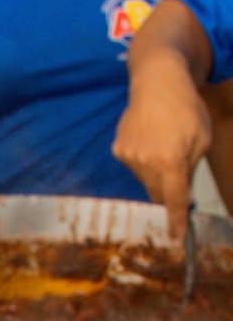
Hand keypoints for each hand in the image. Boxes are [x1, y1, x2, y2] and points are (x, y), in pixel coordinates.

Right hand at [112, 54, 210, 238]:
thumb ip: (191, 167)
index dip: (176, 221)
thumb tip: (181, 191)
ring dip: (155, 172)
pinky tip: (148, 138)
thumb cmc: (186, 108)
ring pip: (144, 179)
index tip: (176, 239)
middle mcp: (146, 163)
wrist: (156, 81)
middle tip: (175, 170)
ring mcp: (129, 157)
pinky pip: (134, 165)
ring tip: (162, 143)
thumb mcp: (202, 137)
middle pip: (156, 192)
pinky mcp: (118, 149)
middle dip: (166, 191)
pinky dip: (143, 159)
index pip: (174, 200)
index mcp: (171, 161)